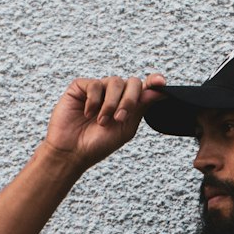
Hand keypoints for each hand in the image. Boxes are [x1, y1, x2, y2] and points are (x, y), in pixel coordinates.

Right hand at [42, 72, 167, 169]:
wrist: (72, 151)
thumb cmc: (98, 144)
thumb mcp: (125, 128)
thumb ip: (140, 108)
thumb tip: (159, 91)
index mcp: (128, 104)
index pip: (144, 88)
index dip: (154, 82)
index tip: (161, 82)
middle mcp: (114, 94)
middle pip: (132, 82)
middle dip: (129, 100)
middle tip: (120, 118)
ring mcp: (98, 89)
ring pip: (114, 82)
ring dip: (110, 104)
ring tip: (102, 121)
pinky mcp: (80, 87)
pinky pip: (94, 85)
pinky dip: (93, 101)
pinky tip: (87, 114)